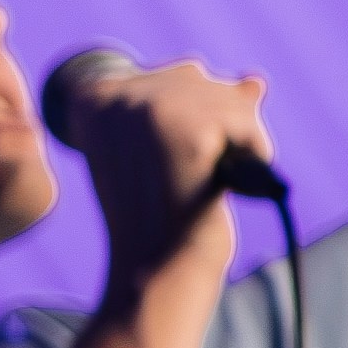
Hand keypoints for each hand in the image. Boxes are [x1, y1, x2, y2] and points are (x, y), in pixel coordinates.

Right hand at [44, 49, 274, 300]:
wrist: (154, 272)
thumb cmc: (159, 219)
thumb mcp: (169, 149)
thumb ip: (200, 105)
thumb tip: (255, 79)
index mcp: (92, 98)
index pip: (176, 75)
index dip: (188, 122)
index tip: (161, 165)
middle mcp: (113, 95)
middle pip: (203, 80)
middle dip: (215, 129)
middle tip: (184, 176)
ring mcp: (148, 109)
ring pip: (230, 99)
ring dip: (235, 145)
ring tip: (201, 182)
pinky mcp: (187, 130)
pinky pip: (247, 124)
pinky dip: (251, 156)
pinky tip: (219, 186)